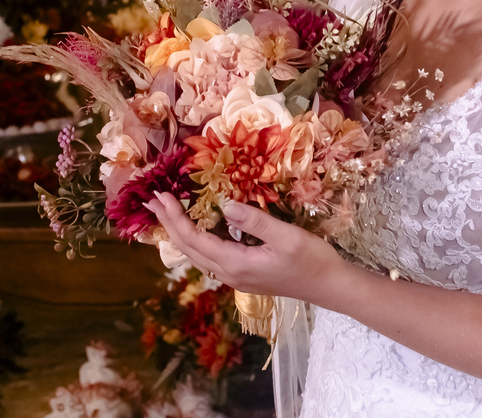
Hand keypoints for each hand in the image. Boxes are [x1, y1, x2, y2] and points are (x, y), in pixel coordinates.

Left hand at [147, 192, 347, 303]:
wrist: (329, 286)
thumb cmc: (311, 260)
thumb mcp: (285, 236)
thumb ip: (254, 221)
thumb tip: (225, 204)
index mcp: (235, 263)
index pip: (193, 239)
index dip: (174, 217)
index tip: (160, 195)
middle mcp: (229, 273)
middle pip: (188, 248)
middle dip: (168, 223)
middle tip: (152, 199)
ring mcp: (235, 276)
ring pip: (197, 253)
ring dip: (180, 231)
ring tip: (167, 210)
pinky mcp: (243, 273)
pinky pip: (210, 255)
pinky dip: (196, 238)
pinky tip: (197, 226)